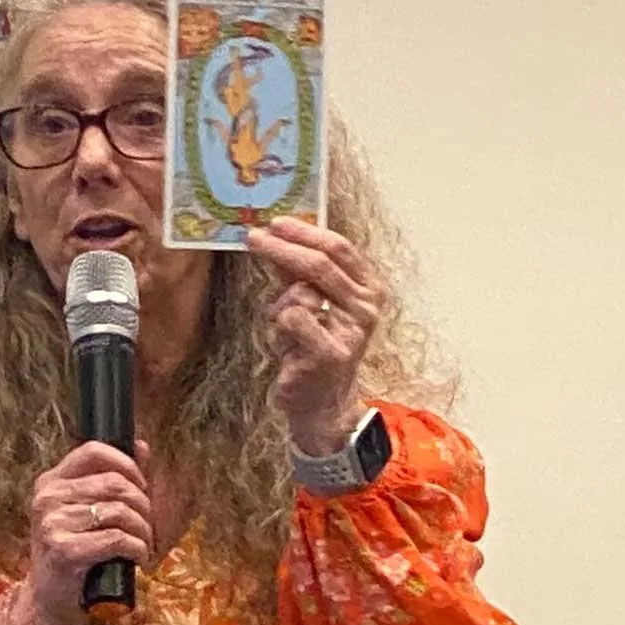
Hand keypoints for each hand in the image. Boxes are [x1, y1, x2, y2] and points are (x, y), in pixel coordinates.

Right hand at [26, 440, 154, 624]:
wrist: (49, 601)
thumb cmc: (73, 554)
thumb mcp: (87, 511)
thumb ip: (113, 477)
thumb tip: (141, 446)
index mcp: (51, 482)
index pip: (93, 451)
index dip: (127, 464)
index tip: (141, 486)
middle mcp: (47, 498)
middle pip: (115, 483)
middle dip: (142, 504)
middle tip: (145, 525)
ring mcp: (52, 523)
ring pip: (120, 512)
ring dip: (143, 530)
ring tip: (142, 544)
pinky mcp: (64, 550)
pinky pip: (118, 539)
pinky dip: (137, 549)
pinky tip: (137, 557)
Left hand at [245, 215, 382, 452]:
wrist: (322, 401)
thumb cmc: (315, 346)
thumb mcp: (310, 302)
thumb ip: (298, 272)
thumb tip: (276, 236)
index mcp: (370, 289)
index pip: (340, 248)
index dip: (306, 232)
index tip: (276, 223)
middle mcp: (368, 308)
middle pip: (321, 264)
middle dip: (282, 248)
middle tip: (254, 238)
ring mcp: (352, 332)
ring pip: (300, 292)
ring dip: (279, 305)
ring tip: (284, 327)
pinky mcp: (329, 354)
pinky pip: (289, 319)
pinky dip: (278, 329)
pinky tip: (287, 347)